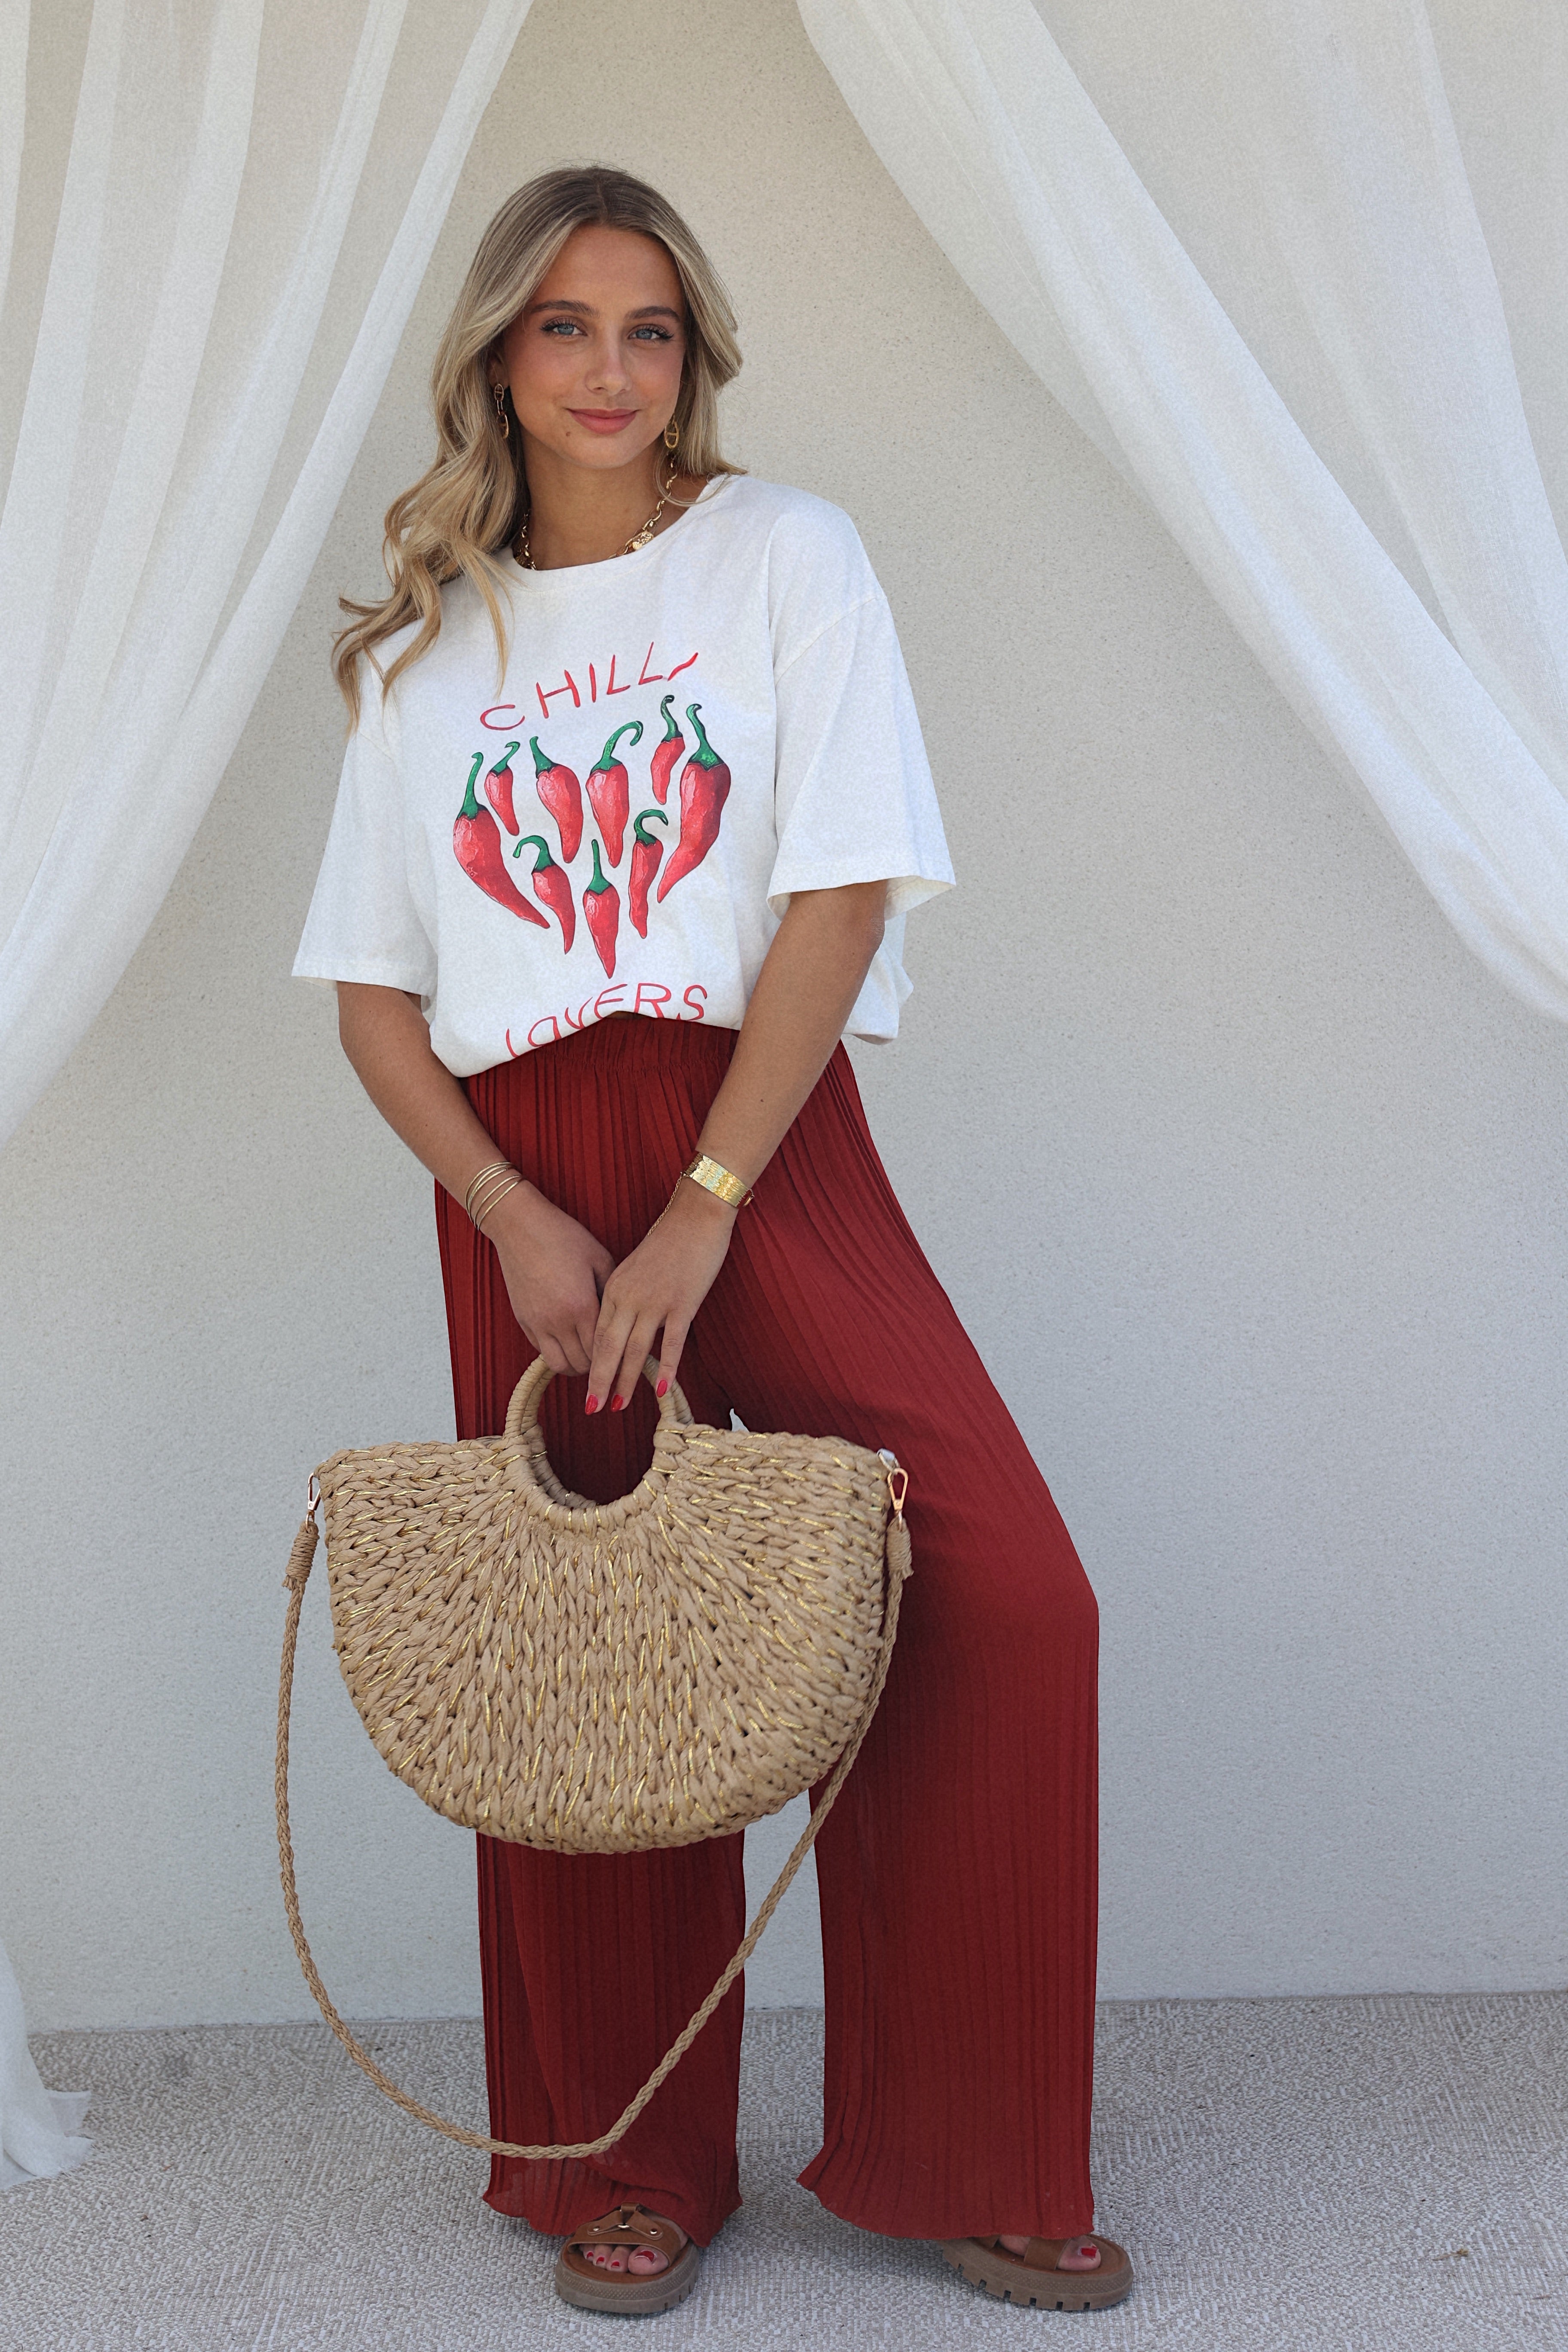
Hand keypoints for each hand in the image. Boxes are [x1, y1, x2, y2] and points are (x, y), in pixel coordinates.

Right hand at [485, 1183, 615, 1374]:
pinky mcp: (523, 1321)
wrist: (520, 1226)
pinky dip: (557, 1353)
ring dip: (576, 1365)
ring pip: (560, 1365)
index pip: (604, 1350)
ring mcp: (537, 1323)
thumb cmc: (564, 1236)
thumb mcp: (600, 1258)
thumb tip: (625, 1315)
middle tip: (610, 1358)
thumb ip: (613, 1292)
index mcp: (582, 1306)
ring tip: (587, 1355)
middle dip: (599, 1366)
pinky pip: (541, 1351)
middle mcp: (558, 1321)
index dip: (617, 1357)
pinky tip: (568, 1341)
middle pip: (583, 1364)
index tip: (627, 1356)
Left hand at [586, 1180, 735, 1411]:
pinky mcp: (682, 1303)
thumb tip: (623, 1322)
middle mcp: (629, 1297)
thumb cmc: (668, 1239)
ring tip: (618, 1407)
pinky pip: (672, 1342)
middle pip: (609, 1348)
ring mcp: (656, 1301)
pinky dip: (666, 1368)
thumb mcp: (635, 1266)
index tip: (588, 1385)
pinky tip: (662, 1391)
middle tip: (591, 1409)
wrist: (695, 1215)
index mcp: (615, 1287)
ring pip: (636, 1350)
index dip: (592, 1362)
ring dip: (626, 1381)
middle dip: (599, 1381)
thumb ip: (626, 1294)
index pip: (598, 1333)